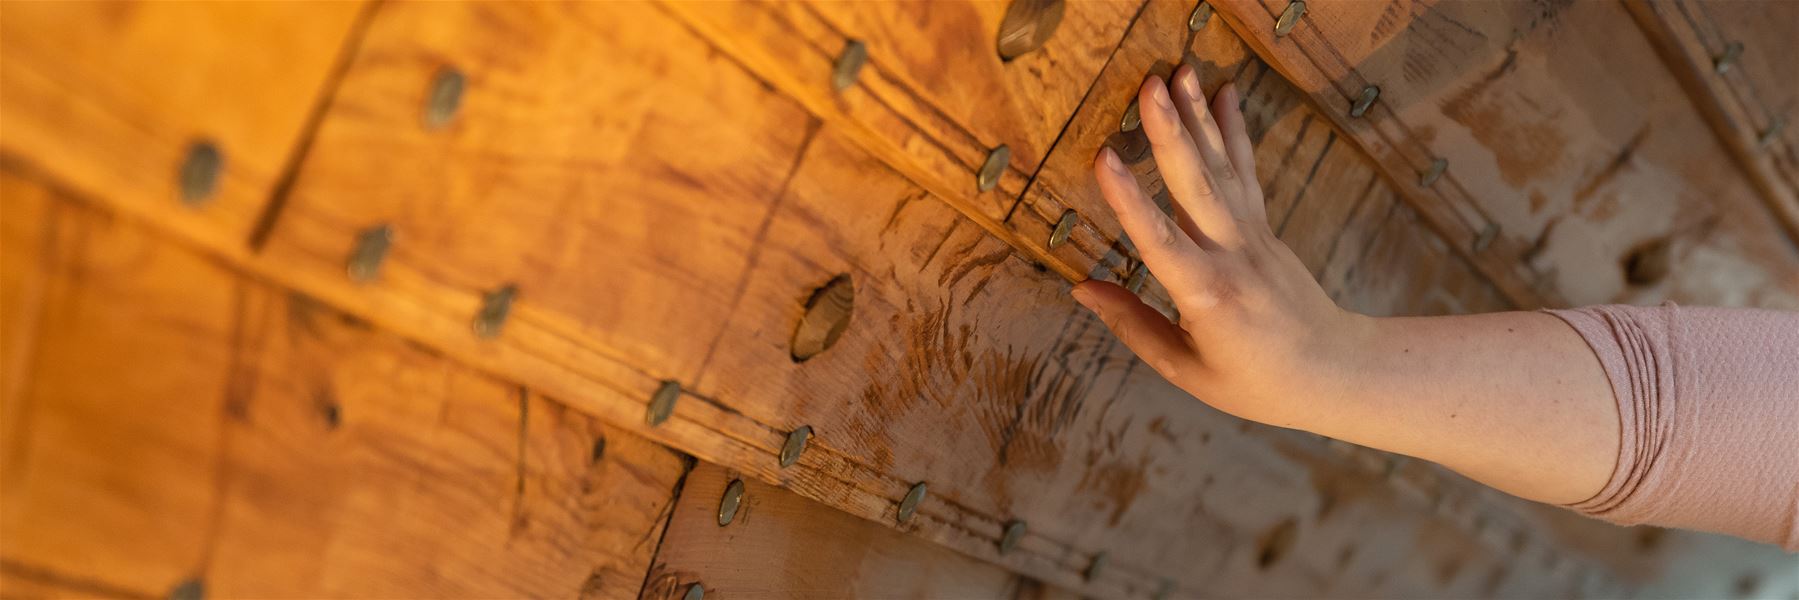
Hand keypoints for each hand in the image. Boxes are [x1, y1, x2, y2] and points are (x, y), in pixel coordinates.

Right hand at [1072, 65, 1369, 428]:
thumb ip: (1133, 325)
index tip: (1103, 158)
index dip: (1129, 200)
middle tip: (1151, 85)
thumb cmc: (1256, 382)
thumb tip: (1081, 289)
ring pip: (1221, 167)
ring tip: (1178, 72)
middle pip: (1196, 185)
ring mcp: (1253, 236)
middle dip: (1171, 131)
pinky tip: (1225, 93)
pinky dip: (1233, 130)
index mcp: (1207, 296)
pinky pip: (1244, 171)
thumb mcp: (1186, 369)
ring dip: (1198, 116)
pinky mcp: (1265, 227)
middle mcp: (1232, 256)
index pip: (1159, 241)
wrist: (1335, 371)